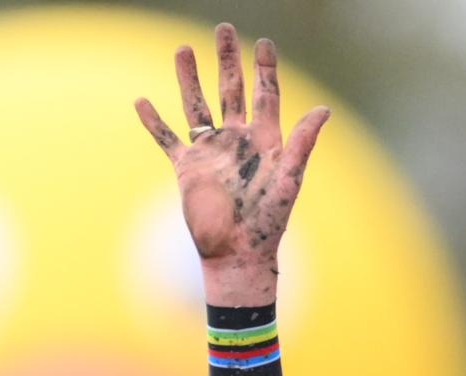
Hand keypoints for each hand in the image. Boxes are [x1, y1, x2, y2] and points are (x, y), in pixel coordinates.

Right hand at [134, 23, 328, 306]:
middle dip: (228, 60)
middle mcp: (237, 141)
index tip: (264, 42)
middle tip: (224, 29)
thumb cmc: (269, 224)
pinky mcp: (188, 169)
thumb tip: (323, 109)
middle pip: (231, 90)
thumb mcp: (289, 180)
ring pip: (197, 106)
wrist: (238, 255)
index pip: (266, 94)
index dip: (265, 68)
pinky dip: (154, 122)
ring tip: (183, 49)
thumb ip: (302, 143)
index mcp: (265, 141)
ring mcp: (211, 153)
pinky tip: (142, 101)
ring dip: (190, 79)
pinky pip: (168, 139)